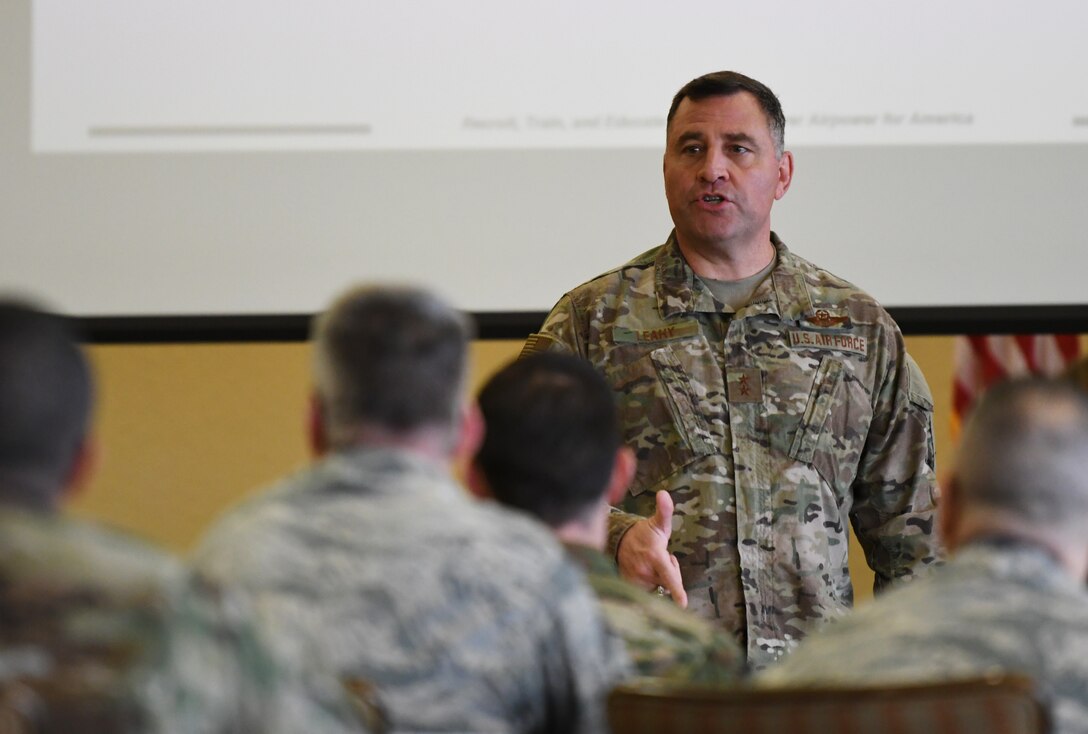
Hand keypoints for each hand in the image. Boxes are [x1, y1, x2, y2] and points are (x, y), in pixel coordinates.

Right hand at [616, 490, 687, 607]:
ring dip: (659, 579)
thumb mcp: (658, 523)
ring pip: (659, 588)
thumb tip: (664, 493)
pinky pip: (648, 592)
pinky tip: (644, 573)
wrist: (620, 541)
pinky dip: (650, 584)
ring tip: (651, 565)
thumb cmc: (645, 534)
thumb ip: (664, 510)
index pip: (668, 575)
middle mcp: (645, 572)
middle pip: (669, 582)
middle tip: (662, 559)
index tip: (683, 604)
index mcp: (655, 557)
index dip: (677, 590)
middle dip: (670, 573)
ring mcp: (636, 581)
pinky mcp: (630, 588)